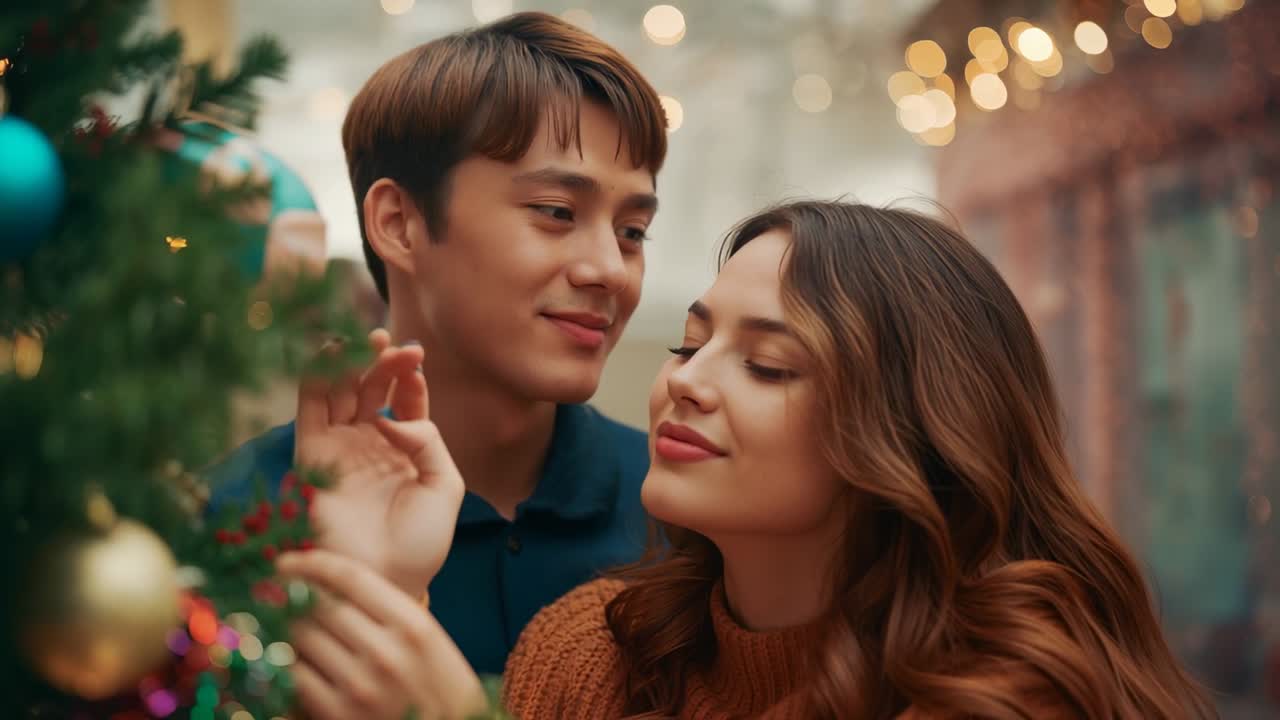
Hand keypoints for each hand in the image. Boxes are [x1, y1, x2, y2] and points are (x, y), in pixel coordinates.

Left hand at [279, 550, 488, 719]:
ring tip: (280, 625)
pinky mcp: (338, 714)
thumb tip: (325, 583)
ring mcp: (360, 685)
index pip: (351, 577)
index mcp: (413, 625)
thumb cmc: (438, 685)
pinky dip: (287, 662)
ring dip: (286, 628)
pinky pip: (295, 675)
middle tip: (276, 594)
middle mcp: (386, 652)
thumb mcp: (427, 638)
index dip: (312, 563)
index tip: (289, 561)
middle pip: (320, 605)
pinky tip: (289, 657)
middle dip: (292, 596)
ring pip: (302, 638)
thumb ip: (386, 609)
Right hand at [296, 329, 464, 595]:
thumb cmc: (420, 543)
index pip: (405, 399)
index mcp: (404, 450)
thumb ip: (430, 441)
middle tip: (394, 344)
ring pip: (341, 390)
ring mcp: (340, 447)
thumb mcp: (445, 486)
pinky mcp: (312, 454)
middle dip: (382, 361)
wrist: (384, 579)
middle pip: (372, 387)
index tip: (416, 359)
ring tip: (367, 340)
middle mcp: (369, 444)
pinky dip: (318, 375)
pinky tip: (331, 351)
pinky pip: (310, 407)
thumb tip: (395, 418)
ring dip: (351, 360)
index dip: (409, 376)